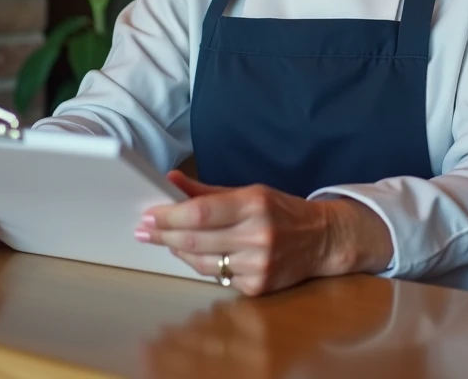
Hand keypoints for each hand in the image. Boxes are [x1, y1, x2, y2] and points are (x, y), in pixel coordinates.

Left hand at [136, 171, 391, 296]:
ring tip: (167, 240)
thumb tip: (170, 181)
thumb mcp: (251, 192)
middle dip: (164, 235)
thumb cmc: (282, 212)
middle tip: (144, 230)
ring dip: (178, 251)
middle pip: (195, 239)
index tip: (148, 215)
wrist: (323, 240)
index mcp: (255, 204)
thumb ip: (208, 191)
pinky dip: (202, 265)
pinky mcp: (257, 285)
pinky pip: (217, 277)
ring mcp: (258, 263)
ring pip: (202, 262)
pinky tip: (196, 255)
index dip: (169, 215)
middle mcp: (257, 235)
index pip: (200, 211)